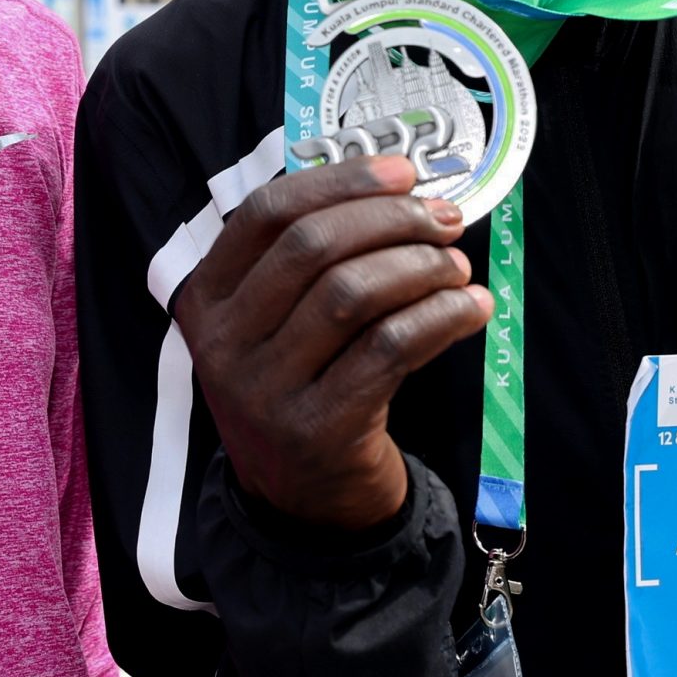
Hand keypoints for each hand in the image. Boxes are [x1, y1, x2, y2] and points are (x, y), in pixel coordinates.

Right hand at [173, 157, 490, 529]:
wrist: (302, 504)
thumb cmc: (301, 389)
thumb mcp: (273, 327)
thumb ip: (309, 262)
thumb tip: (402, 191)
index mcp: (207, 300)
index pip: (266, 214)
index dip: (340, 182)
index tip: (403, 172)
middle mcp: (224, 344)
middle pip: (312, 247)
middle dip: (391, 220)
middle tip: (444, 220)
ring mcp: (266, 391)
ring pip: (353, 294)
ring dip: (421, 267)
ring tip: (456, 265)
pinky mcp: (318, 430)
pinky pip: (389, 350)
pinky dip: (440, 317)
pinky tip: (469, 308)